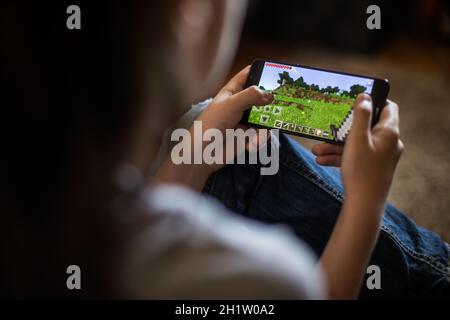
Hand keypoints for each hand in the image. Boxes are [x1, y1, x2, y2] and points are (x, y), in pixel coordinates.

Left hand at [153, 66, 272, 190]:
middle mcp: (239, 105)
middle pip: (261, 99)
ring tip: (257, 137)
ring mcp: (243, 121)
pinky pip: (260, 135)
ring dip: (263, 129)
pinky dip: (258, 141)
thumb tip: (270, 94)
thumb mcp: (231, 105)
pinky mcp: (246, 137)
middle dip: (270, 104)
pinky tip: (251, 145)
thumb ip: (251, 96)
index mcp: (232, 92)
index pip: (247, 76)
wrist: (203, 154)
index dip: (260, 71)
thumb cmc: (211, 125)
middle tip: (283, 106)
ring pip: (264, 119)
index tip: (276, 70)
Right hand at [318, 94, 403, 298]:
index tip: (356, 100)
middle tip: (328, 125)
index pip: (388, 107)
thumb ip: (361, 115)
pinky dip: (341, 156)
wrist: (364, 205)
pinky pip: (356, 157)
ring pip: (358, 144)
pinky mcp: (372, 168)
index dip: (374, 101)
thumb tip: (365, 96)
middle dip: (344, 128)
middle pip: (367, 127)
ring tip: (317, 148)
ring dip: (337, 145)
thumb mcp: (357, 138)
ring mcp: (381, 157)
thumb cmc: (362, 171)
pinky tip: (322, 159)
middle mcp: (388, 144)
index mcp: (389, 133)